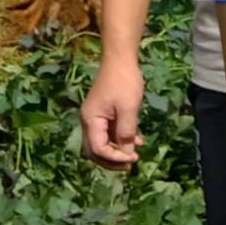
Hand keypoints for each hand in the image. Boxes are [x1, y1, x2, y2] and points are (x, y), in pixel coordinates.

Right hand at [80, 52, 145, 168]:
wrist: (120, 59)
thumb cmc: (124, 82)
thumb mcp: (128, 109)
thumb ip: (126, 133)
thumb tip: (127, 154)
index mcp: (91, 121)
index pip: (98, 149)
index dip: (115, 158)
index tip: (133, 158)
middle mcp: (88, 121)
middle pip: (95, 150)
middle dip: (112, 160)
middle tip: (131, 165)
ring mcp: (94, 118)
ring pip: (101, 143)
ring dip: (117, 151)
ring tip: (135, 156)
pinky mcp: (102, 114)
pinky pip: (108, 133)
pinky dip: (120, 140)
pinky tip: (137, 141)